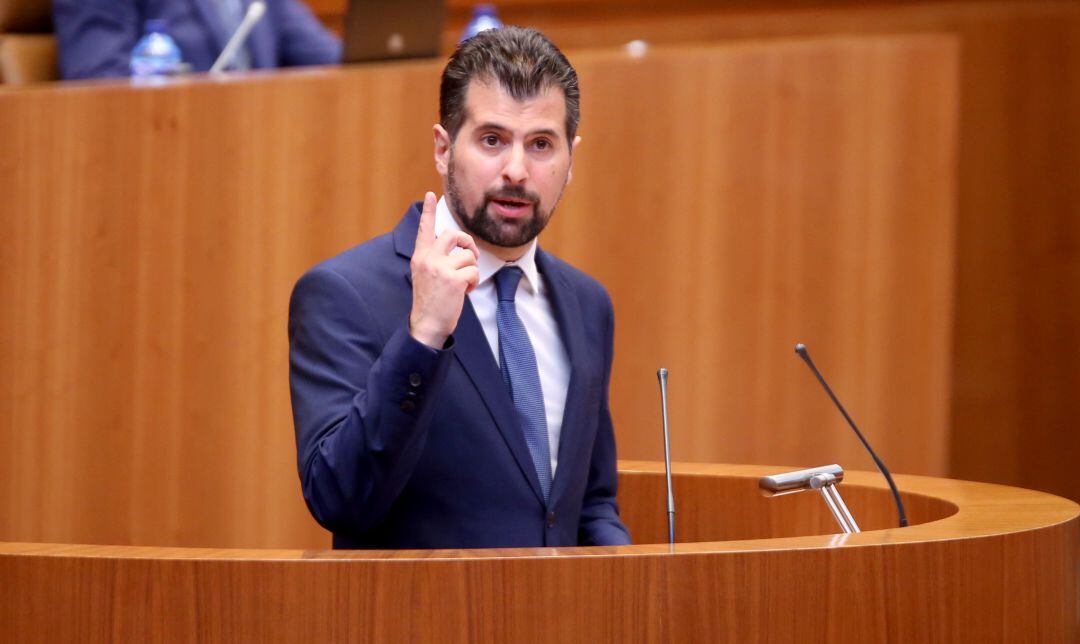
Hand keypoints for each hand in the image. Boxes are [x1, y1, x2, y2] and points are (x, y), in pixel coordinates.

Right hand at [409, 192, 479, 347]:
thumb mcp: (425, 276)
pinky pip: (474, 271)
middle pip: (454, 234)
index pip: (424, 230)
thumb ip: (435, 260)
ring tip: (464, 284)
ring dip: (472, 270)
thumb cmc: (430, 302)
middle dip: (468, 243)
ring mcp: (440, 268)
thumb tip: (457, 249)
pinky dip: (474, 282)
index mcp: (420, 257)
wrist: (427, 325)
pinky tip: (465, 292)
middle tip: (472, 256)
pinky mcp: (453, 279)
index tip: (431, 194)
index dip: (428, 212)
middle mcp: (428, 259)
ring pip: (468, 255)